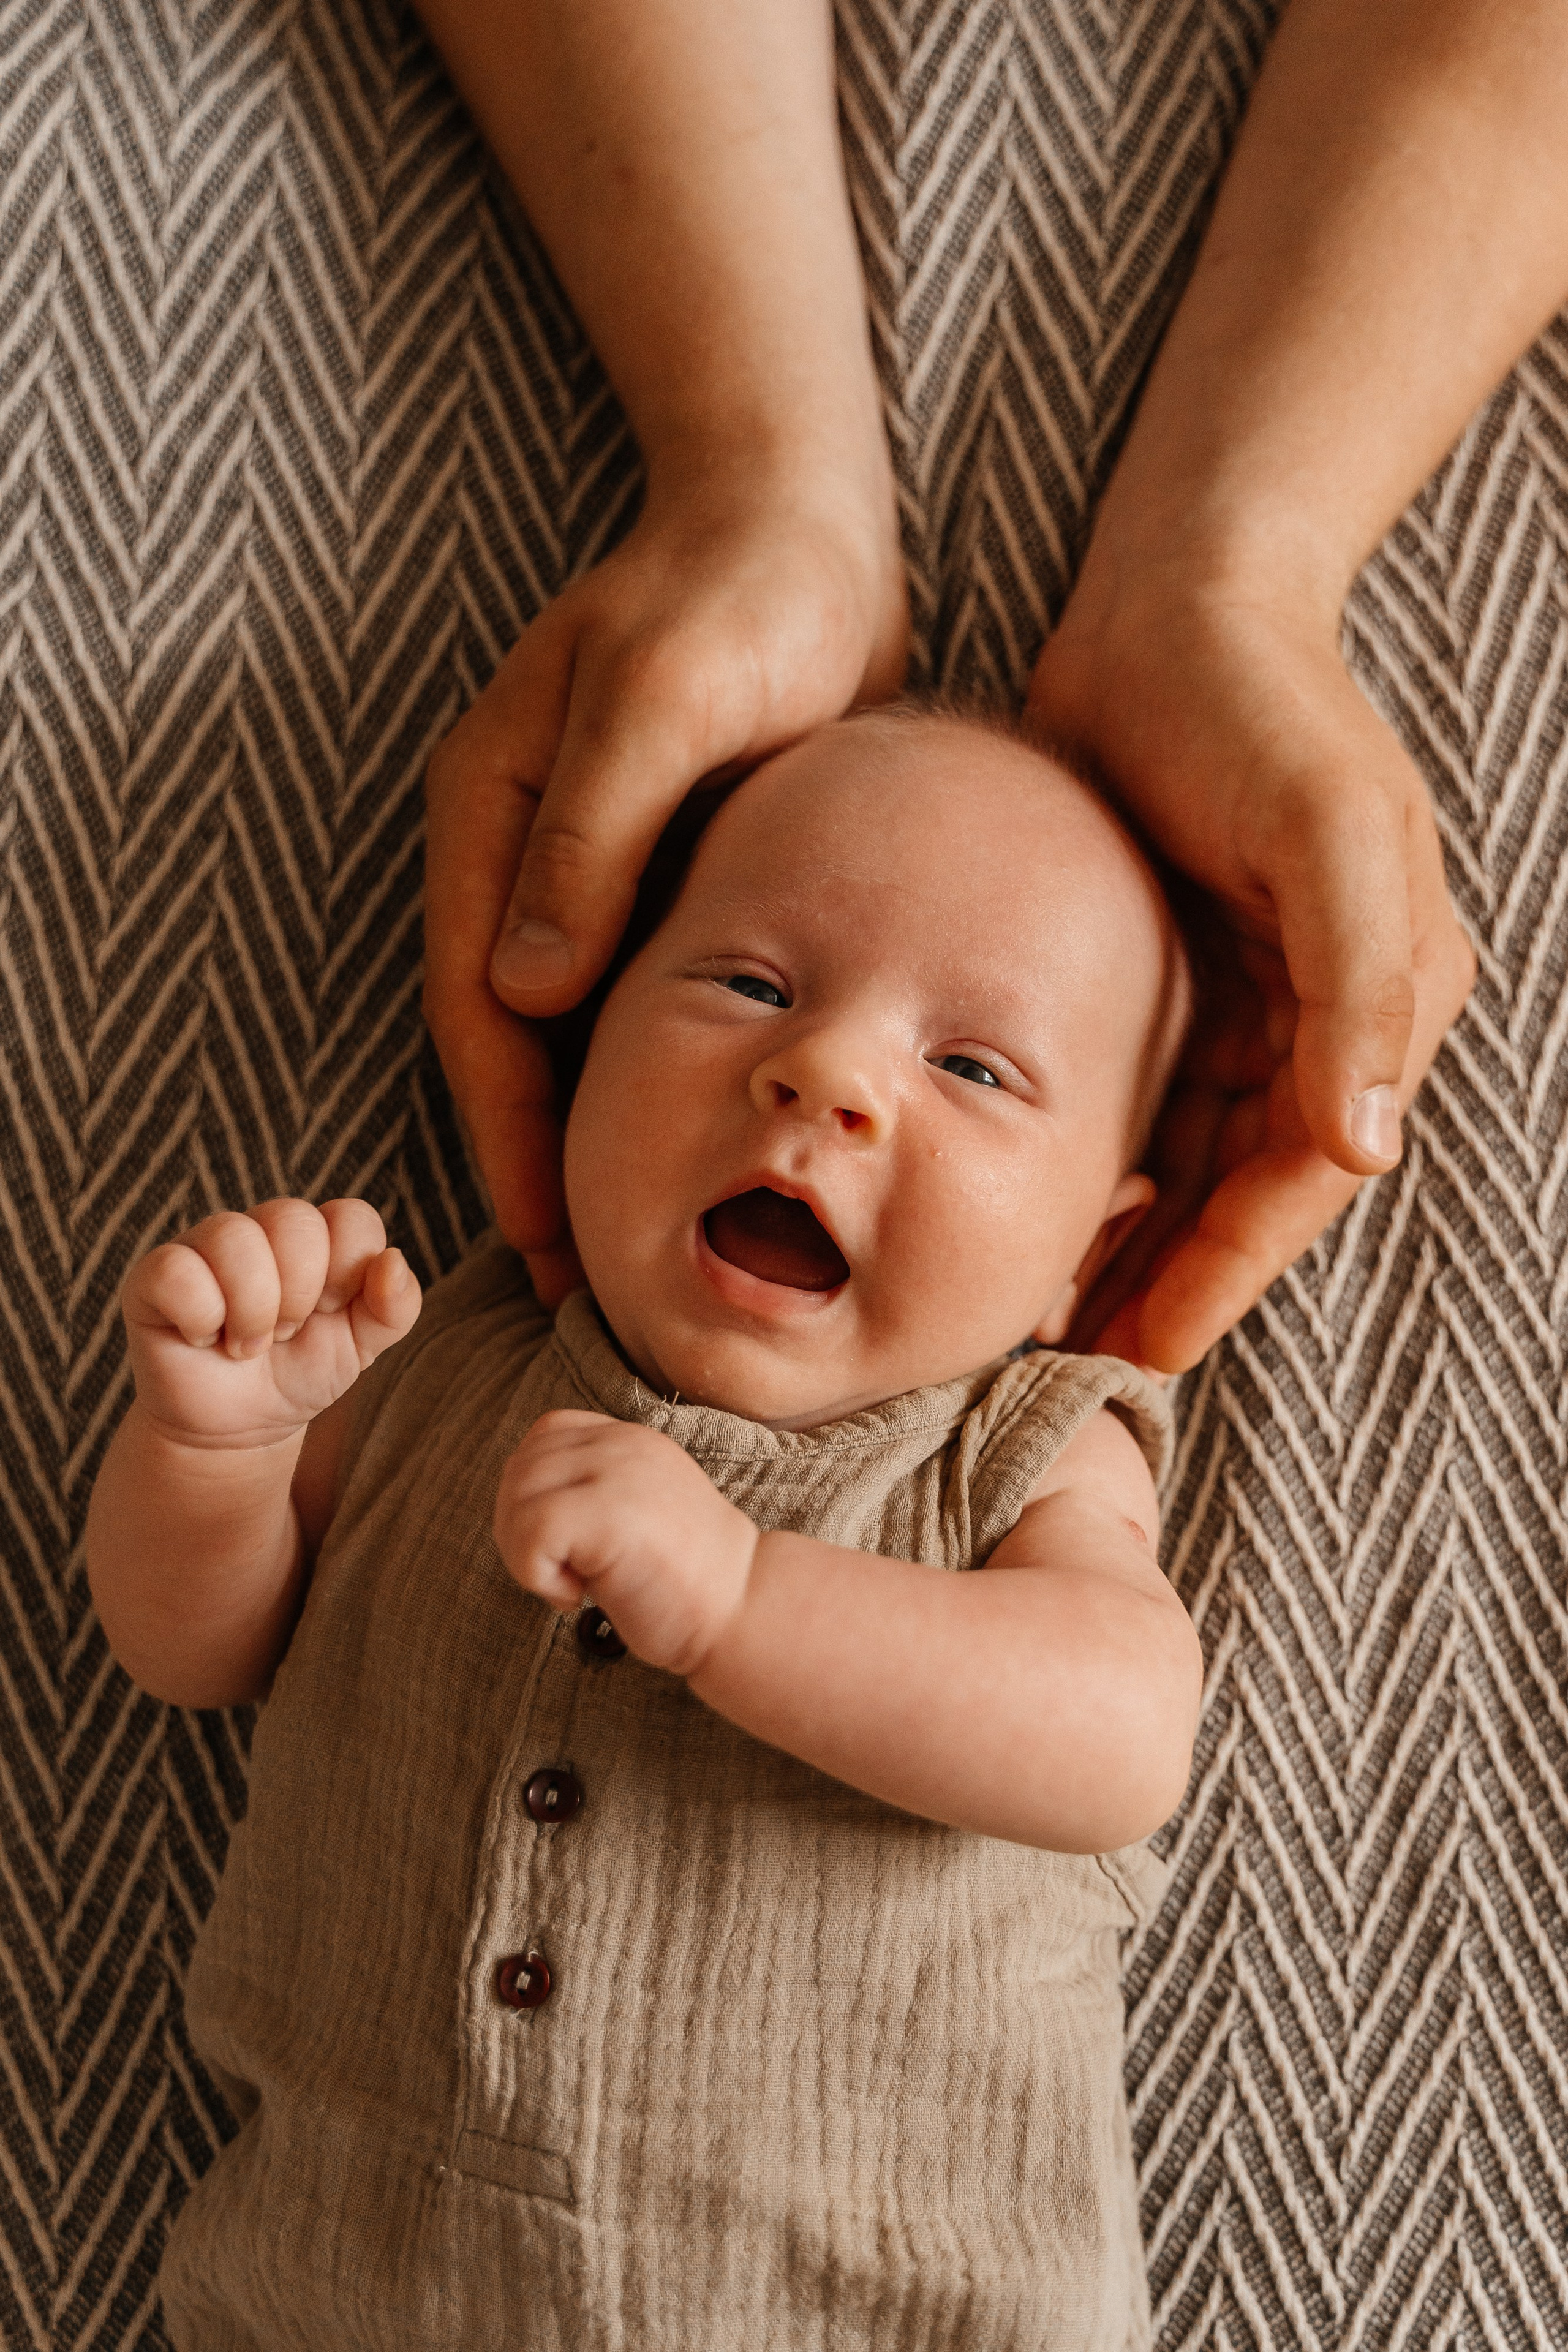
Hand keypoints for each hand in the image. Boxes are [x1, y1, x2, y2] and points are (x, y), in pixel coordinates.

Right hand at [122, 1198, 420, 1450]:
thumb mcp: (362, 1348)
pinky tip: (204, 1340)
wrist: (240, 1430)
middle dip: (299, 1294)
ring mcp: (203, 1246)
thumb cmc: (302, 1374)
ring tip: (247, 1344)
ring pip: (233, 1236)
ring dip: (252, 1310)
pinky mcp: (154, 1276)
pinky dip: (201, 1317)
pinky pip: (176, 1269)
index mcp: (317, 1237)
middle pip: (294, 1218)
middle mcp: (260, 1229)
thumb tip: (392, 1262)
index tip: (332, 1312)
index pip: (350, 1216)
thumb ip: (395, 1307)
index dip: (349, 1271)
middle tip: (285, 1333)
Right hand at [422, 463, 907, 1305]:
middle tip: (588, 1287)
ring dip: (601, 1135)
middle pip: (516, 1042)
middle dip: (545, 1162)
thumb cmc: (737, 597)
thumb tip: (527, 989)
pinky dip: (661, 1078)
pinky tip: (702, 1149)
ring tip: (644, 1245)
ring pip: (576, 1033)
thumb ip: (594, 832)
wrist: (800, 531)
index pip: (480, 1009)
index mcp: (493, 818)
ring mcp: (588, 868)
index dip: (508, 1131)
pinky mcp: (656, 876)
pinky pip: (641, 999)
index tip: (540, 1238)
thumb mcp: (665, 698)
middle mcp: (525, 856)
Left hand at [493, 1409, 758, 1674]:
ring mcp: (617, 1471)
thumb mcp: (633, 1511)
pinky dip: (536, 1576)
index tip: (570, 1544)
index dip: (535, 1493)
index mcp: (629, 1438)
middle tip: (562, 1575)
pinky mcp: (609, 1512)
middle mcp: (622, 1443)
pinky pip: (530, 1534)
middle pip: (519, 1468)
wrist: (743, 1609)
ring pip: (517, 1501)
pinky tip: (579, 1596)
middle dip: (519, 1530)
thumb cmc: (683, 1580)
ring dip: (526, 1556)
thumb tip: (517, 1500)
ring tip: (575, 1584)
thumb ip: (589, 1489)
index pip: (544, 1436)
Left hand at [1030, 579, 1475, 1371]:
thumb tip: (1365, 1145)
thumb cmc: (1254, 702)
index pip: (1305, 1173)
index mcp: (1383, 994)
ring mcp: (1249, 998)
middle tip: (1072, 1368)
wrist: (1176, 598)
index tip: (1143, 1350)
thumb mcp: (1323, 827)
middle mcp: (1322, 1014)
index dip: (1227, 1269)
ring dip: (1129, 1242)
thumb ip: (1357, 983)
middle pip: (1243, 1189)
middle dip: (1170, 1281)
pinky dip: (1100, 1165)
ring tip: (1041, 1321)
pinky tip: (1036, 1215)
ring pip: (1188, 1162)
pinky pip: (1145, 1103)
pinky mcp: (1174, 974)